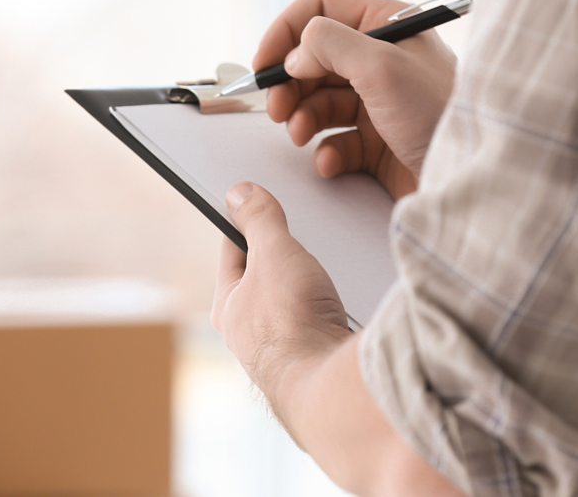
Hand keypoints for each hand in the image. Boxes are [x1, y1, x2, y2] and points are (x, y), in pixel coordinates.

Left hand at [212, 182, 464, 496]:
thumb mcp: (274, 253)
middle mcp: (249, 334)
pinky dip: (333, 310)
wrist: (331, 385)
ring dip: (313, 286)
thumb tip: (239, 193)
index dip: (248, 222)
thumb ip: (260, 220)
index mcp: (228, 306)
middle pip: (267, 280)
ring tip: (332, 270)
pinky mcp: (316, 364)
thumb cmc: (291, 321)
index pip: (233, 251)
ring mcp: (283, 352)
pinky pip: (323, 326)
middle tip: (305, 234)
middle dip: (286, 256)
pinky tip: (349, 304)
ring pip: (297, 305)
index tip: (259, 202)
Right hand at [255, 0, 456, 199]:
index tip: (265, 62)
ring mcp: (378, 101)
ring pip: (318, 102)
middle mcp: (380, 60)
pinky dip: (326, 151)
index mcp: (385, 26)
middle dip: (289, 84)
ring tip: (301, 135)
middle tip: (278, 108)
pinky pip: (335, 140)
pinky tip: (333, 160)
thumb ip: (329, 45)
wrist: (472, 175)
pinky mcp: (377, 141)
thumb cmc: (442, 114)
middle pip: (312, 60)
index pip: (321, 9)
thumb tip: (295, 52)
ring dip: (302, 119)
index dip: (287, 32)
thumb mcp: (381, 66)